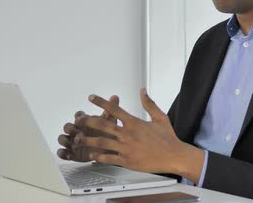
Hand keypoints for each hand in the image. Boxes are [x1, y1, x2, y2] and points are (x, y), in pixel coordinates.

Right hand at [57, 95, 118, 161]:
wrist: (108, 150)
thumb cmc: (107, 133)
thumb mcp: (110, 122)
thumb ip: (111, 109)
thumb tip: (115, 96)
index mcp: (83, 121)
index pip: (78, 116)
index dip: (79, 117)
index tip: (82, 119)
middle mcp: (76, 130)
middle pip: (67, 126)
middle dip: (71, 129)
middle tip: (79, 134)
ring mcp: (72, 141)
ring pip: (61, 138)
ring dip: (65, 141)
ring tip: (75, 145)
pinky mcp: (71, 153)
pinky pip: (62, 153)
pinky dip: (63, 154)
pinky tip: (70, 155)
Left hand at [74, 88, 203, 181]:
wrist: (174, 156)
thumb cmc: (168, 138)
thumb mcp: (160, 117)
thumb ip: (149, 103)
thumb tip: (142, 90)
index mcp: (134, 123)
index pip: (114, 109)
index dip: (101, 102)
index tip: (91, 98)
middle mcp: (128, 134)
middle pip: (103, 125)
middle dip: (88, 122)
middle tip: (78, 120)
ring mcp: (126, 148)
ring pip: (102, 143)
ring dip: (88, 140)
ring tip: (78, 139)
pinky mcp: (127, 161)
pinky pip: (109, 158)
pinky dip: (98, 156)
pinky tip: (91, 155)